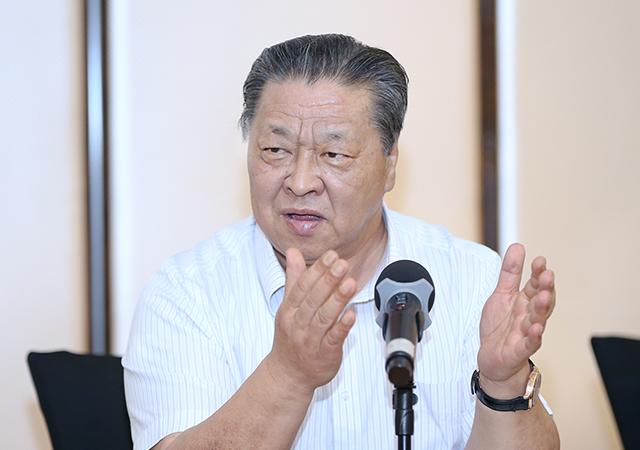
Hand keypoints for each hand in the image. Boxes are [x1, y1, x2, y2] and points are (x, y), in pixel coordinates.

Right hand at [266, 248, 356, 395]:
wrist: (287, 375)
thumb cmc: (290, 339)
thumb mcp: (288, 307)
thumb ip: (294, 279)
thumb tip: (293, 252)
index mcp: (289, 310)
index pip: (303, 286)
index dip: (318, 270)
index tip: (331, 255)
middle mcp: (298, 324)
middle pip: (313, 299)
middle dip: (328, 280)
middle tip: (342, 264)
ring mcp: (310, 340)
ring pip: (323, 317)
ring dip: (337, 299)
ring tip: (350, 283)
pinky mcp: (323, 355)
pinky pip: (332, 340)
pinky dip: (341, 327)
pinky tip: (351, 315)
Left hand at [476, 244, 555, 394]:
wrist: (492, 360)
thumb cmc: (500, 327)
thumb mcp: (501, 295)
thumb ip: (510, 273)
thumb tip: (518, 246)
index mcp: (524, 302)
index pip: (533, 285)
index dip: (536, 273)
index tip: (539, 260)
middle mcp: (528, 316)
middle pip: (539, 301)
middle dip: (544, 288)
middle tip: (547, 274)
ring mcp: (525, 333)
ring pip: (537, 320)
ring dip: (541, 308)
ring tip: (543, 295)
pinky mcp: (519, 350)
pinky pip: (529, 344)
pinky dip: (534, 336)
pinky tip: (537, 328)